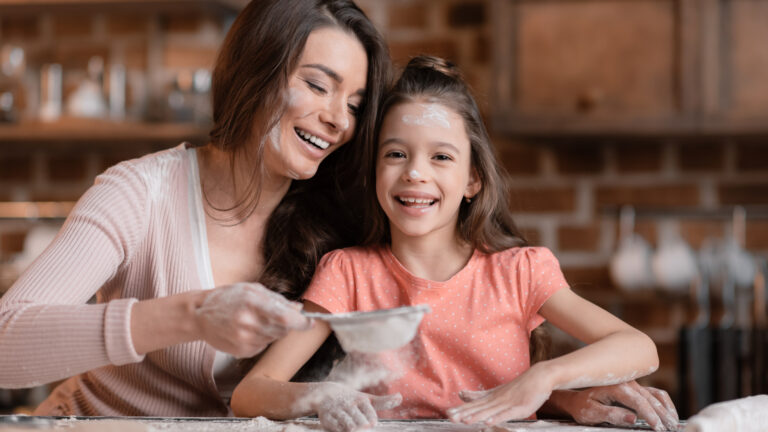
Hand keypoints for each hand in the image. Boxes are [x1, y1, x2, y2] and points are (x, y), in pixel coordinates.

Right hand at [195, 282, 310, 357]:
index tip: (311, 322)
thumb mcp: (252, 290)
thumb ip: (277, 299)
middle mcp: (248, 323)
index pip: (285, 317)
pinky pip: (263, 346)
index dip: (301, 322)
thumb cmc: (228, 298)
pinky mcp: (242, 351)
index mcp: (252, 303)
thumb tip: (299, 308)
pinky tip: (247, 330)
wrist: (200, 315)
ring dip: (273, 330)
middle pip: (283, 330)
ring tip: (256, 320)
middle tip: (276, 316)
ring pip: (274, 338)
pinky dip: (262, 338)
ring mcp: (244, 339)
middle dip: (287, 324)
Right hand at [312, 382, 401, 431]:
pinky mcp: (326, 417)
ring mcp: (337, 411)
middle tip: (363, 426)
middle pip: (360, 421)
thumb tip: (400, 397)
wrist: (325, 393)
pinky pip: (334, 426)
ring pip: (347, 424)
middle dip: (362, 425)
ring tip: (353, 428)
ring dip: (351, 427)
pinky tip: (342, 430)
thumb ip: (384, 401)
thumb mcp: (367, 399)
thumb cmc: (351, 399)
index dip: (371, 420)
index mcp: (360, 400)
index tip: (372, 423)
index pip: (370, 414)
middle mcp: (349, 404)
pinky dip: (339, 429)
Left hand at [447, 366, 551, 425]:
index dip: (461, 409)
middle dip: (464, 413)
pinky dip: (497, 418)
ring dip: (477, 416)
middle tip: (450, 417)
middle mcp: (497, 400)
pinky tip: (488, 422)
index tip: (447, 413)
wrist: (539, 377)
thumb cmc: (519, 387)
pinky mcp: (519, 408)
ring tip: (465, 421)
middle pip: (479, 408)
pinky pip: (506, 414)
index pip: (474, 404)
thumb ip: (479, 395)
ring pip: (490, 411)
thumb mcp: (497, 392)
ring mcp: (508, 403)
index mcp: (492, 397)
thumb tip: (461, 394)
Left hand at [559, 381, 677, 430]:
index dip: (650, 415)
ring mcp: (633, 384)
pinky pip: (655, 393)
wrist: (579, 399)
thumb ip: (612, 415)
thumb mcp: (592, 413)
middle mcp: (627, 383)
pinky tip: (671, 414)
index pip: (639, 401)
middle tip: (672, 429)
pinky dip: (665, 403)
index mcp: (616, 387)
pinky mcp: (637, 388)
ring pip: (656, 395)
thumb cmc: (584, 407)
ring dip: (667, 409)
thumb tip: (632, 418)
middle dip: (663, 415)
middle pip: (650, 398)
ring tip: (675, 424)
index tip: (658, 428)